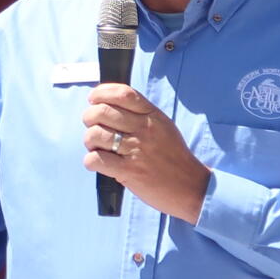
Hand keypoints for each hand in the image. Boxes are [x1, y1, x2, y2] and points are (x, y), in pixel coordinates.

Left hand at [82, 84, 210, 221]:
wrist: (190, 186)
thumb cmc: (173, 157)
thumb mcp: (163, 127)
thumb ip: (140, 114)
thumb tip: (109, 104)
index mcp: (152, 116)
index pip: (123, 93)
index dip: (101, 92)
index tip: (94, 99)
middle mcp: (144, 129)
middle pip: (102, 111)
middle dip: (89, 117)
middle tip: (93, 126)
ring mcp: (136, 150)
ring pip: (95, 134)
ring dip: (89, 141)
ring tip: (97, 147)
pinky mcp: (129, 172)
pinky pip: (96, 159)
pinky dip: (91, 161)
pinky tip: (99, 163)